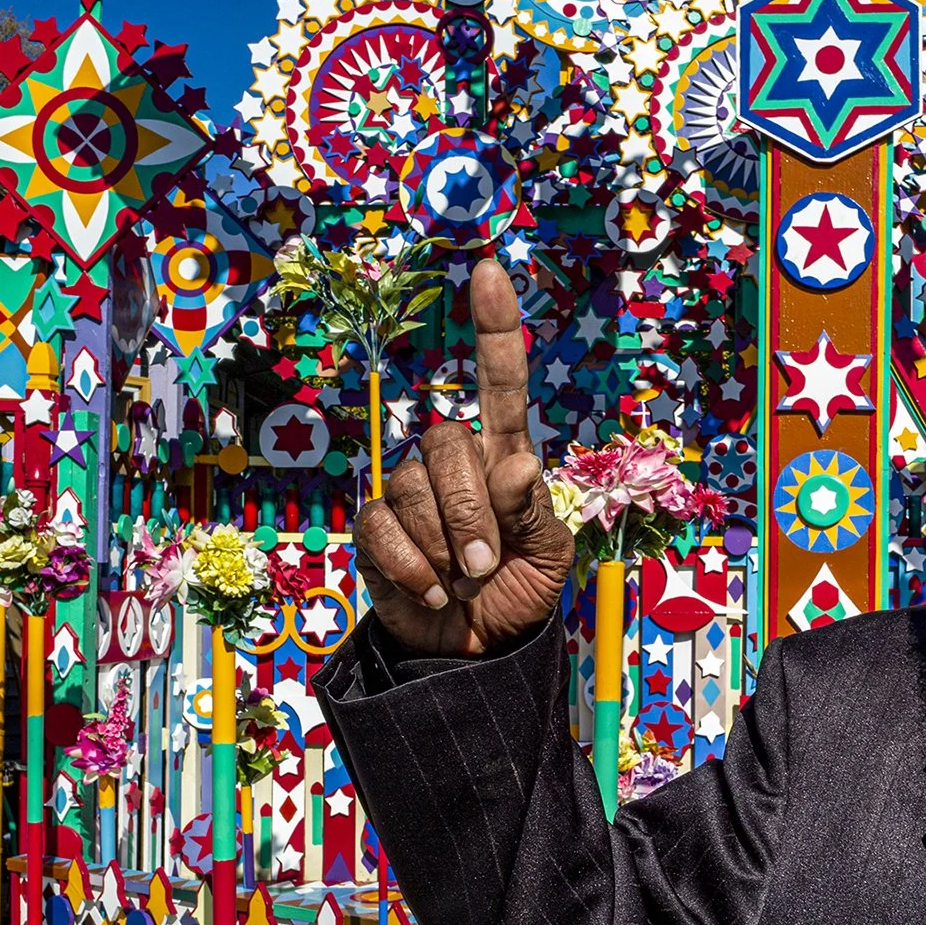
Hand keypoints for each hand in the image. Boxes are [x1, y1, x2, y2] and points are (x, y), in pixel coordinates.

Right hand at [354, 260, 573, 657]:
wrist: (480, 653)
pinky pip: (381, 526)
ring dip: (445, 546)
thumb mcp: (549, 554)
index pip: (500, 384)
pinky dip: (412, 567)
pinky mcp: (376, 531)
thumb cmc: (519, 591)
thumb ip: (532, 509)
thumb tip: (517, 462)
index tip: (489, 271)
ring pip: (411, 487)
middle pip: (445, 443)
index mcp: (504, 458)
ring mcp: (411, 494)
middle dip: (471, 511)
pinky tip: (432, 591)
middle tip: (488, 563)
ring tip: (464, 581)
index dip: (495, 330)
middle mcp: (453, 464)